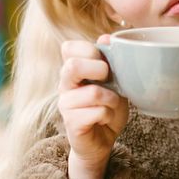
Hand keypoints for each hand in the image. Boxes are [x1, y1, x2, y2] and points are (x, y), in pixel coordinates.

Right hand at [58, 36, 128, 178]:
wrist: (101, 141)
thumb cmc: (107, 108)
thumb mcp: (114, 82)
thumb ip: (110, 61)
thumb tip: (107, 36)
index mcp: (73, 71)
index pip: (69, 47)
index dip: (89, 50)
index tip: (104, 62)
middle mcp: (65, 85)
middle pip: (73, 66)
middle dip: (99, 69)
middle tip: (109, 79)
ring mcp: (66, 105)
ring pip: (93, 92)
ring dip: (112, 98)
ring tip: (113, 104)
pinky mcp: (72, 123)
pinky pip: (97, 112)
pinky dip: (109, 115)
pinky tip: (106, 119)